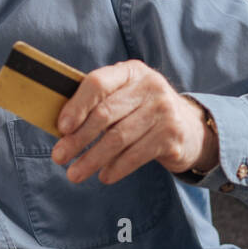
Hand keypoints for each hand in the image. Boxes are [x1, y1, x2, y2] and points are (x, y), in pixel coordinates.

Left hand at [52, 60, 217, 183]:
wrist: (188, 128)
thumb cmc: (140, 111)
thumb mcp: (122, 97)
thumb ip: (96, 103)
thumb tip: (60, 129)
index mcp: (130, 72)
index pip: (98, 83)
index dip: (77, 106)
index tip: (61, 128)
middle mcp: (150, 86)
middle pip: (105, 114)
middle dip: (78, 139)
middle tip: (59, 157)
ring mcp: (164, 111)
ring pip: (118, 138)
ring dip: (92, 159)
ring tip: (74, 174)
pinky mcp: (172, 136)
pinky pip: (136, 155)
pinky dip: (116, 168)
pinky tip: (104, 176)